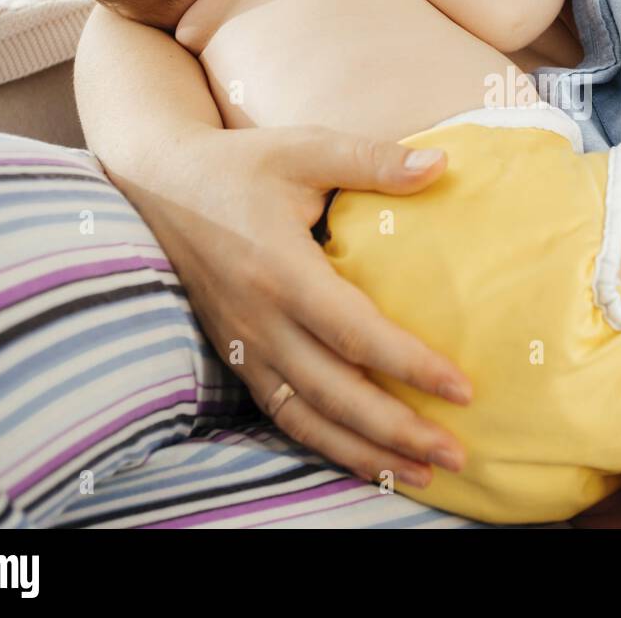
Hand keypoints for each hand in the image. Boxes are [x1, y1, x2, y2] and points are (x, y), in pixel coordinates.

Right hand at [112, 123, 471, 488]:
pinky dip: (325, 444)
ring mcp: (244, 343)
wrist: (158, 183)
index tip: (462, 388)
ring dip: (365, 452)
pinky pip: (282, 414)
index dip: (408, 365)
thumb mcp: (306, 148)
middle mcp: (259, 319)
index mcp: (280, 268)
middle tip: (457, 453)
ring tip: (423, 473)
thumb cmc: (242, 164)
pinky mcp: (236, 356)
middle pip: (335, 392)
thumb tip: (443, 165)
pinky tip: (366, 460)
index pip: (354, 331)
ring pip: (307, 417)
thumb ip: (372, 160)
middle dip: (397, 430)